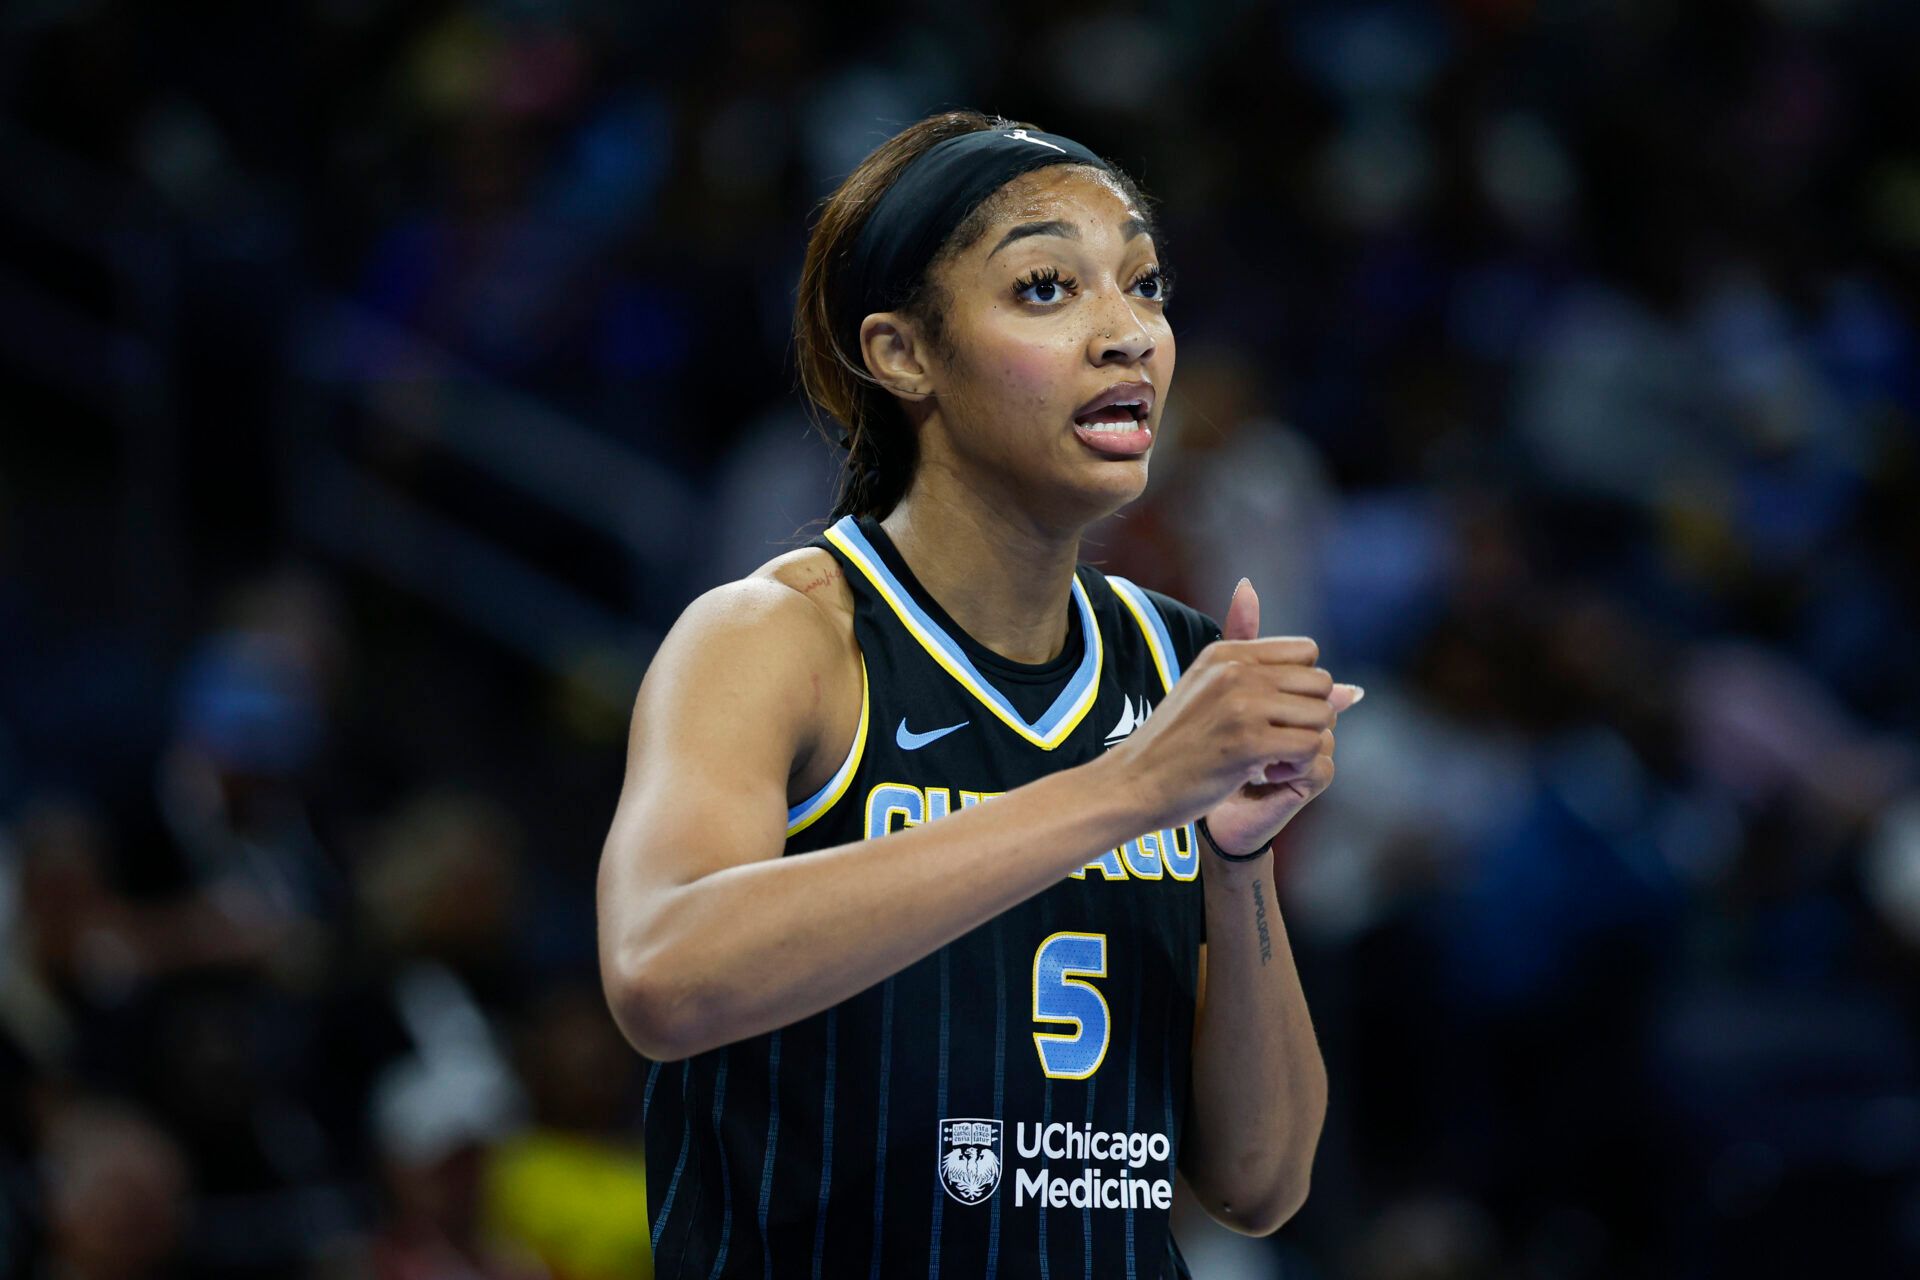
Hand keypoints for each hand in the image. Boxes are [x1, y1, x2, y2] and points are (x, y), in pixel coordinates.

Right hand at [1201, 580, 1360, 855]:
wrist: (1133, 784)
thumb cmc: (1176, 745)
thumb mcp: (1211, 691)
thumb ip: (1272, 677)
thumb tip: (1356, 690)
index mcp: (1226, 652)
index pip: (1306, 652)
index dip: (1301, 688)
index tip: (1270, 715)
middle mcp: (1235, 669)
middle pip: (1321, 683)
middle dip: (1307, 717)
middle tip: (1273, 742)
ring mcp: (1241, 704)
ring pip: (1322, 715)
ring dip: (1304, 744)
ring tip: (1268, 760)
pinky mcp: (1247, 743)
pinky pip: (1310, 747)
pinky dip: (1296, 767)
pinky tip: (1264, 774)